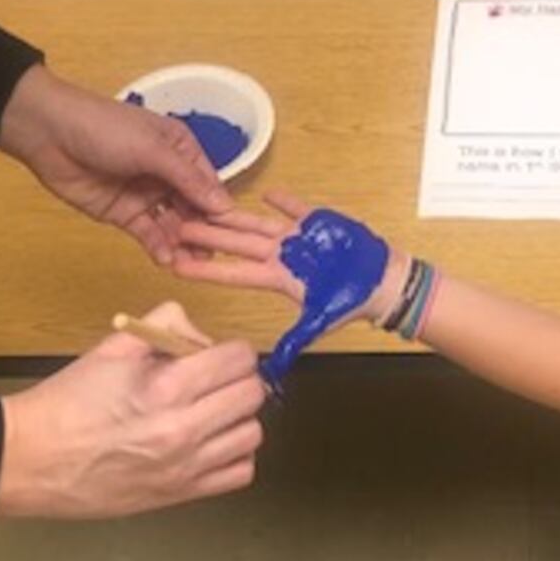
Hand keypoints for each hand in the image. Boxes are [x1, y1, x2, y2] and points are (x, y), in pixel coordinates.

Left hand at [0, 64, 229, 263]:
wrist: (48, 133)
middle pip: (194, 208)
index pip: (209, 185)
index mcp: (180, 150)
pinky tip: (166, 259)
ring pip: (172, 224)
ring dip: (182, 243)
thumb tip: (223, 205)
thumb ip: (187, 179)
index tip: (235, 235)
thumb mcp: (152, 149)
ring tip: (191, 264)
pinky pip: (147, 233)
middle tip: (213, 256)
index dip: (220, 209)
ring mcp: (145, 195)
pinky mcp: (122, 213)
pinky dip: (158, 246)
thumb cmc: (104, 128)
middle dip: (203, 231)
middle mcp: (167, 174)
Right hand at [0, 302, 264, 517]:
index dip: (232, 350)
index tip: (218, 354)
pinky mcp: (180, 495)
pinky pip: (239, 473)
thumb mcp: (113, 347)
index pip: (240, 359)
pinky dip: (233, 455)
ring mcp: (185, 467)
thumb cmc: (67, 402)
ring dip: (238, 417)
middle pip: (253, 395)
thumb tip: (203, 337)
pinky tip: (209, 443)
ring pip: (252, 435)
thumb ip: (166, 326)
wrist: (31, 459)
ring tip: (212, 411)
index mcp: (166, 387)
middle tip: (215, 379)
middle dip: (239, 379)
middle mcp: (183, 429)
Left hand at [173, 190, 405, 384]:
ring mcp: (296, 236)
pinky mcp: (317, 220)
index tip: (178, 265)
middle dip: (209, 235)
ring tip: (204, 204)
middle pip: (237, 243)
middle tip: (177, 226)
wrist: (382, 282)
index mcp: (277, 277)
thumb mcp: (320, 322)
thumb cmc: (351, 301)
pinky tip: (264, 191)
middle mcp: (280, 255)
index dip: (207, 269)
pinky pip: (295, 207)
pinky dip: (281, 199)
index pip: (234, 272)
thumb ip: (295, 341)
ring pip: (257, 223)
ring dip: (232, 215)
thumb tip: (275, 369)